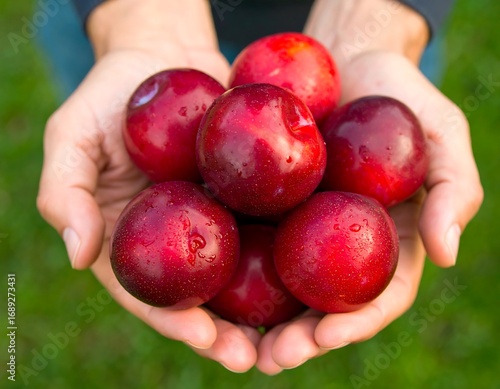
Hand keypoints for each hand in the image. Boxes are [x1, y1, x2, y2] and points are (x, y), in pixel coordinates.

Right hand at [37, 0, 259, 372]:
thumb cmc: (110, 95)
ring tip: (291, 336)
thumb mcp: (73, 135)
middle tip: (253, 356)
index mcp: (132, 237)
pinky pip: (265, 225)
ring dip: (261, 308)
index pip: (150, 292)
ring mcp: (212, 217)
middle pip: (199, 295)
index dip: (174, 320)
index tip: (205, 340)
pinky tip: (309, 274)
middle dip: (224, 331)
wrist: (163, 57)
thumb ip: (65, 190)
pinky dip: (285, 252)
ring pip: (238, 272)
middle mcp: (174, 237)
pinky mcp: (245, 193)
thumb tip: (78, 254)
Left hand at [254, 0, 482, 372]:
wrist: (344, 61)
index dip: (354, 323)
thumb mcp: (440, 133)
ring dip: (259, 319)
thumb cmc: (398, 94)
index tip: (323, 339)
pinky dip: (231, 266)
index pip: (375, 296)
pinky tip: (207, 286)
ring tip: (231, 344)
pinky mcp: (267, 203)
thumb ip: (453, 189)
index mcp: (385, 238)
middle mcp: (341, 242)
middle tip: (270, 358)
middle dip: (300, 337)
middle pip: (322, 303)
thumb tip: (446, 254)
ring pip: (280, 283)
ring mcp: (301, 226)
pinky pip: (248, 237)